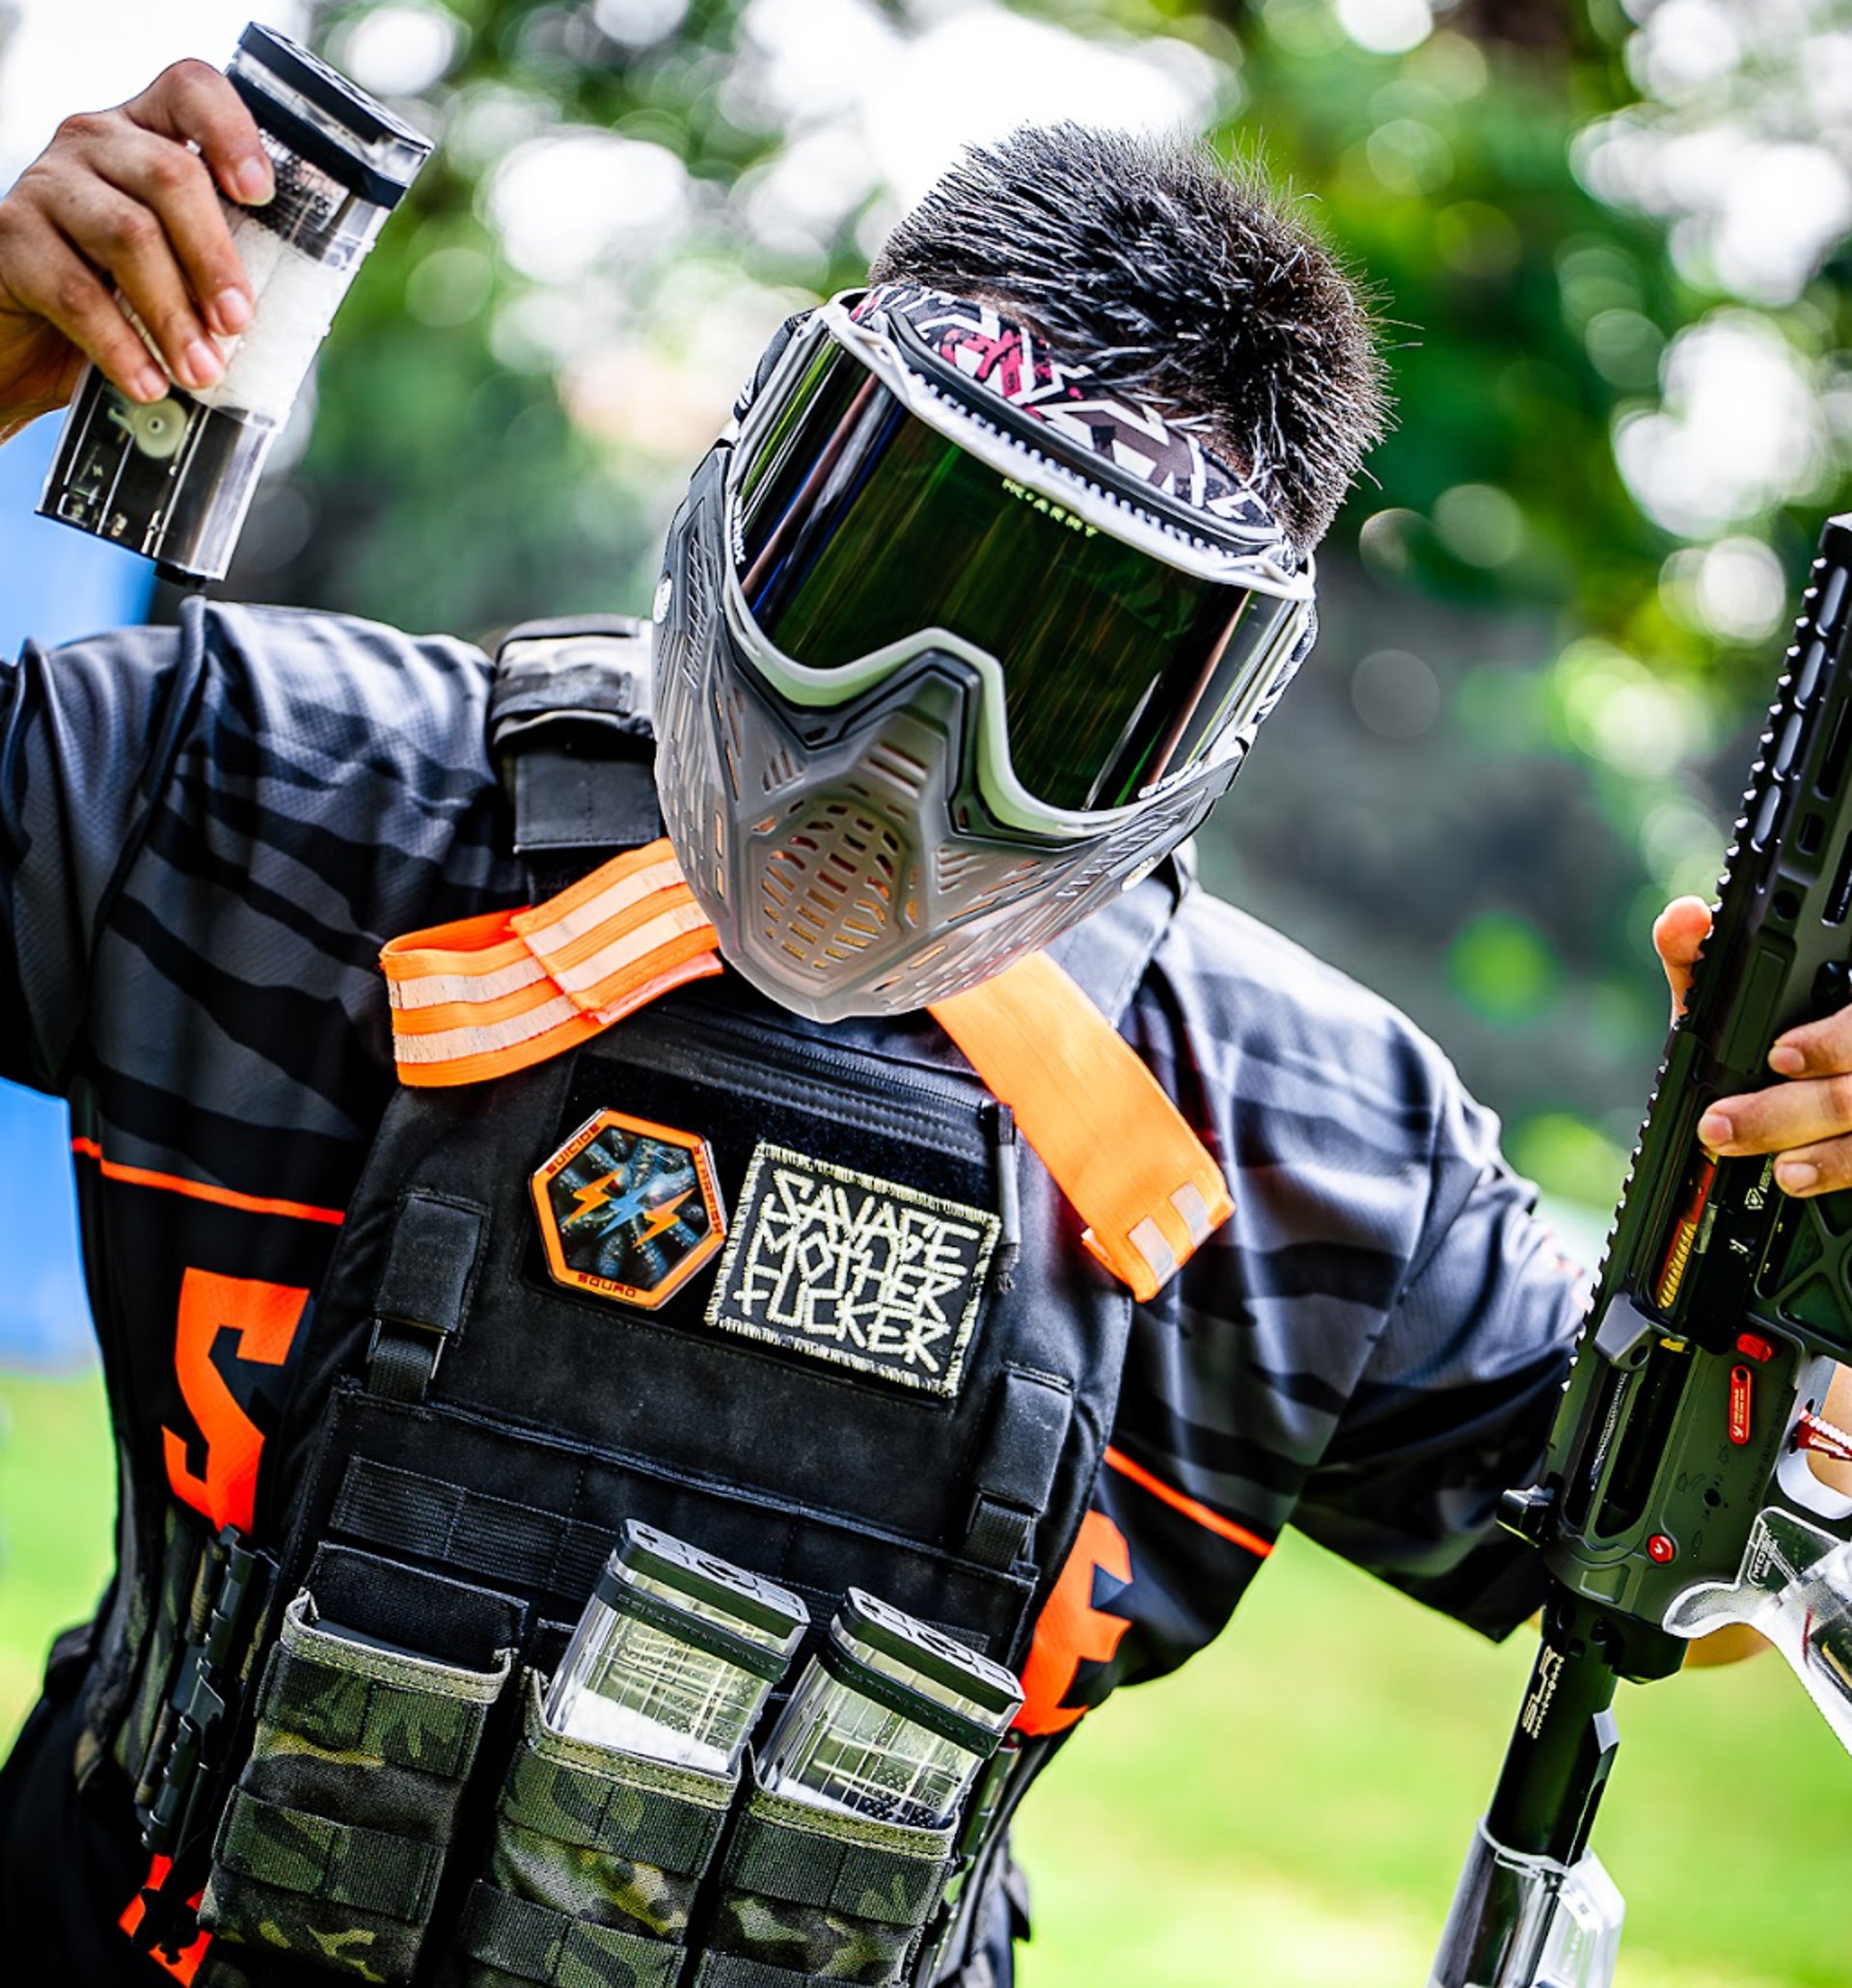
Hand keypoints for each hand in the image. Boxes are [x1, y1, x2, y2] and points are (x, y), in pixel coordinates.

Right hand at [0, 60, 272, 435]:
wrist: (22, 339)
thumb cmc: (118, 300)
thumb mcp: (176, 272)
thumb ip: (219, 268)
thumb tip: (291, 313)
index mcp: (148, 133)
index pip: (190, 90)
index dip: (231, 132)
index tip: (260, 195)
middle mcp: (95, 140)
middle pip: (170, 176)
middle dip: (214, 259)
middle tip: (238, 324)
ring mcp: (48, 182)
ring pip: (128, 234)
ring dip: (174, 314)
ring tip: (201, 371)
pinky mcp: (9, 235)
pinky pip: (76, 291)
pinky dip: (121, 345)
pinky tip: (147, 383)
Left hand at [1653, 895, 1851, 1503]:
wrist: (1800, 1097)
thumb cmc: (1772, 1048)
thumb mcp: (1731, 1006)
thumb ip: (1703, 963)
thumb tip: (1681, 920)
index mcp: (1845, 1001)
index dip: (1833, 1038)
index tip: (1781, 1055)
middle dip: (1792, 1110)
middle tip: (1722, 1129)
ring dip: (1826, 1153)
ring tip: (1773, 1170)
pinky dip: (1840, 1169)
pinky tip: (1801, 1181)